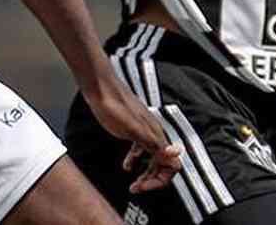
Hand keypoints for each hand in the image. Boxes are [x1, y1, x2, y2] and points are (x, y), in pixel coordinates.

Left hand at [82, 74, 181, 193]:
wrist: (100, 88)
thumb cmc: (113, 105)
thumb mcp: (132, 129)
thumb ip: (153, 143)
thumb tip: (175, 155)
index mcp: (156, 134)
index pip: (172, 164)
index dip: (161, 180)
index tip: (144, 187)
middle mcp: (154, 132)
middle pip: (164, 163)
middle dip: (152, 179)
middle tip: (137, 188)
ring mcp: (144, 130)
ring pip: (153, 157)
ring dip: (146, 173)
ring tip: (134, 183)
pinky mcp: (133, 128)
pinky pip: (141, 149)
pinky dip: (135, 160)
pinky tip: (126, 165)